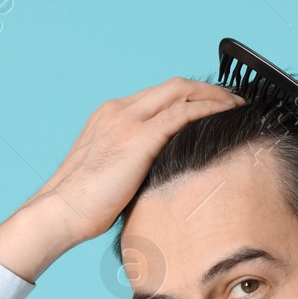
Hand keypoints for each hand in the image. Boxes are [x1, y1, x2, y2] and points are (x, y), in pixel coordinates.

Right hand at [0, 78, 243, 280]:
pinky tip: (227, 115)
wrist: (60, 212)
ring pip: (181, 92)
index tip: (211, 104)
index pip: (157, 96)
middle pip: (173, 86)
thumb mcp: (112, 175)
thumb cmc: (82, 206)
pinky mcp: (138, 136)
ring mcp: (127, 120)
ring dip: (214, 96)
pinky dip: (208, 110)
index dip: (188, 96)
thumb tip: (161, 176)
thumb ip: (135, 164)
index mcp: (109, 116)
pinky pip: (182, 114)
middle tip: (234, 99)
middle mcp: (118, 110)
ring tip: (238, 105)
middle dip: (207, 89)